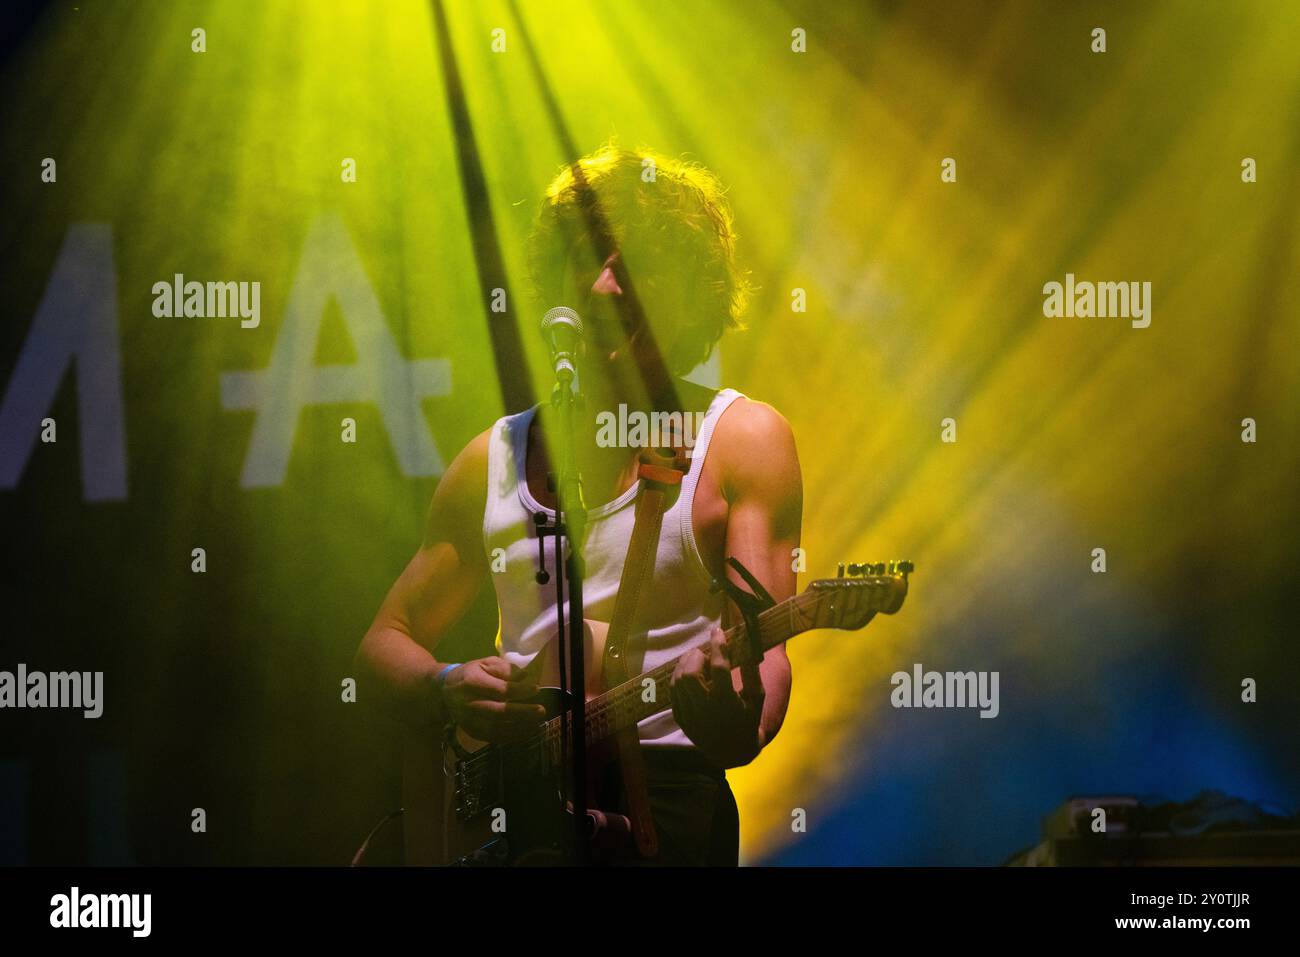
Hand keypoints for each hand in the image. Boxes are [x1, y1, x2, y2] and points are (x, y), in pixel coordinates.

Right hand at [438, 656, 545, 742]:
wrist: (444, 690)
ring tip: (537, 723)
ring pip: (496, 729)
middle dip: (522, 713)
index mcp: (472, 682)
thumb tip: (525, 677)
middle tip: (541, 711)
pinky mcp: (471, 731)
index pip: (499, 690)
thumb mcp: (486, 663)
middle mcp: (468, 703)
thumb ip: (506, 669)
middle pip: (498, 712)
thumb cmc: (471, 673)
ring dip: (519, 727)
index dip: (519, 691)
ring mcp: (468, 720)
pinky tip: (525, 730)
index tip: (536, 689)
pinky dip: (511, 736)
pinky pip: (493, 738)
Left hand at [670, 627, 763, 767]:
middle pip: (690, 674)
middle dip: (696, 657)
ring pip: (678, 681)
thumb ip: (752, 671)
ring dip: (685, 664)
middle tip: (706, 653)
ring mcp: (690, 715)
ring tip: (698, 660)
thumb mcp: (758, 697)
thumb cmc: (748, 720)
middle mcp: (705, 709)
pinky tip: (689, 672)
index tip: (718, 631)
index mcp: (727, 703)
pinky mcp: (680, 718)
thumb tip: (745, 643)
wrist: (732, 750)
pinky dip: (679, 677)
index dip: (718, 646)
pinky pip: (673, 692)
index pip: (719, 668)